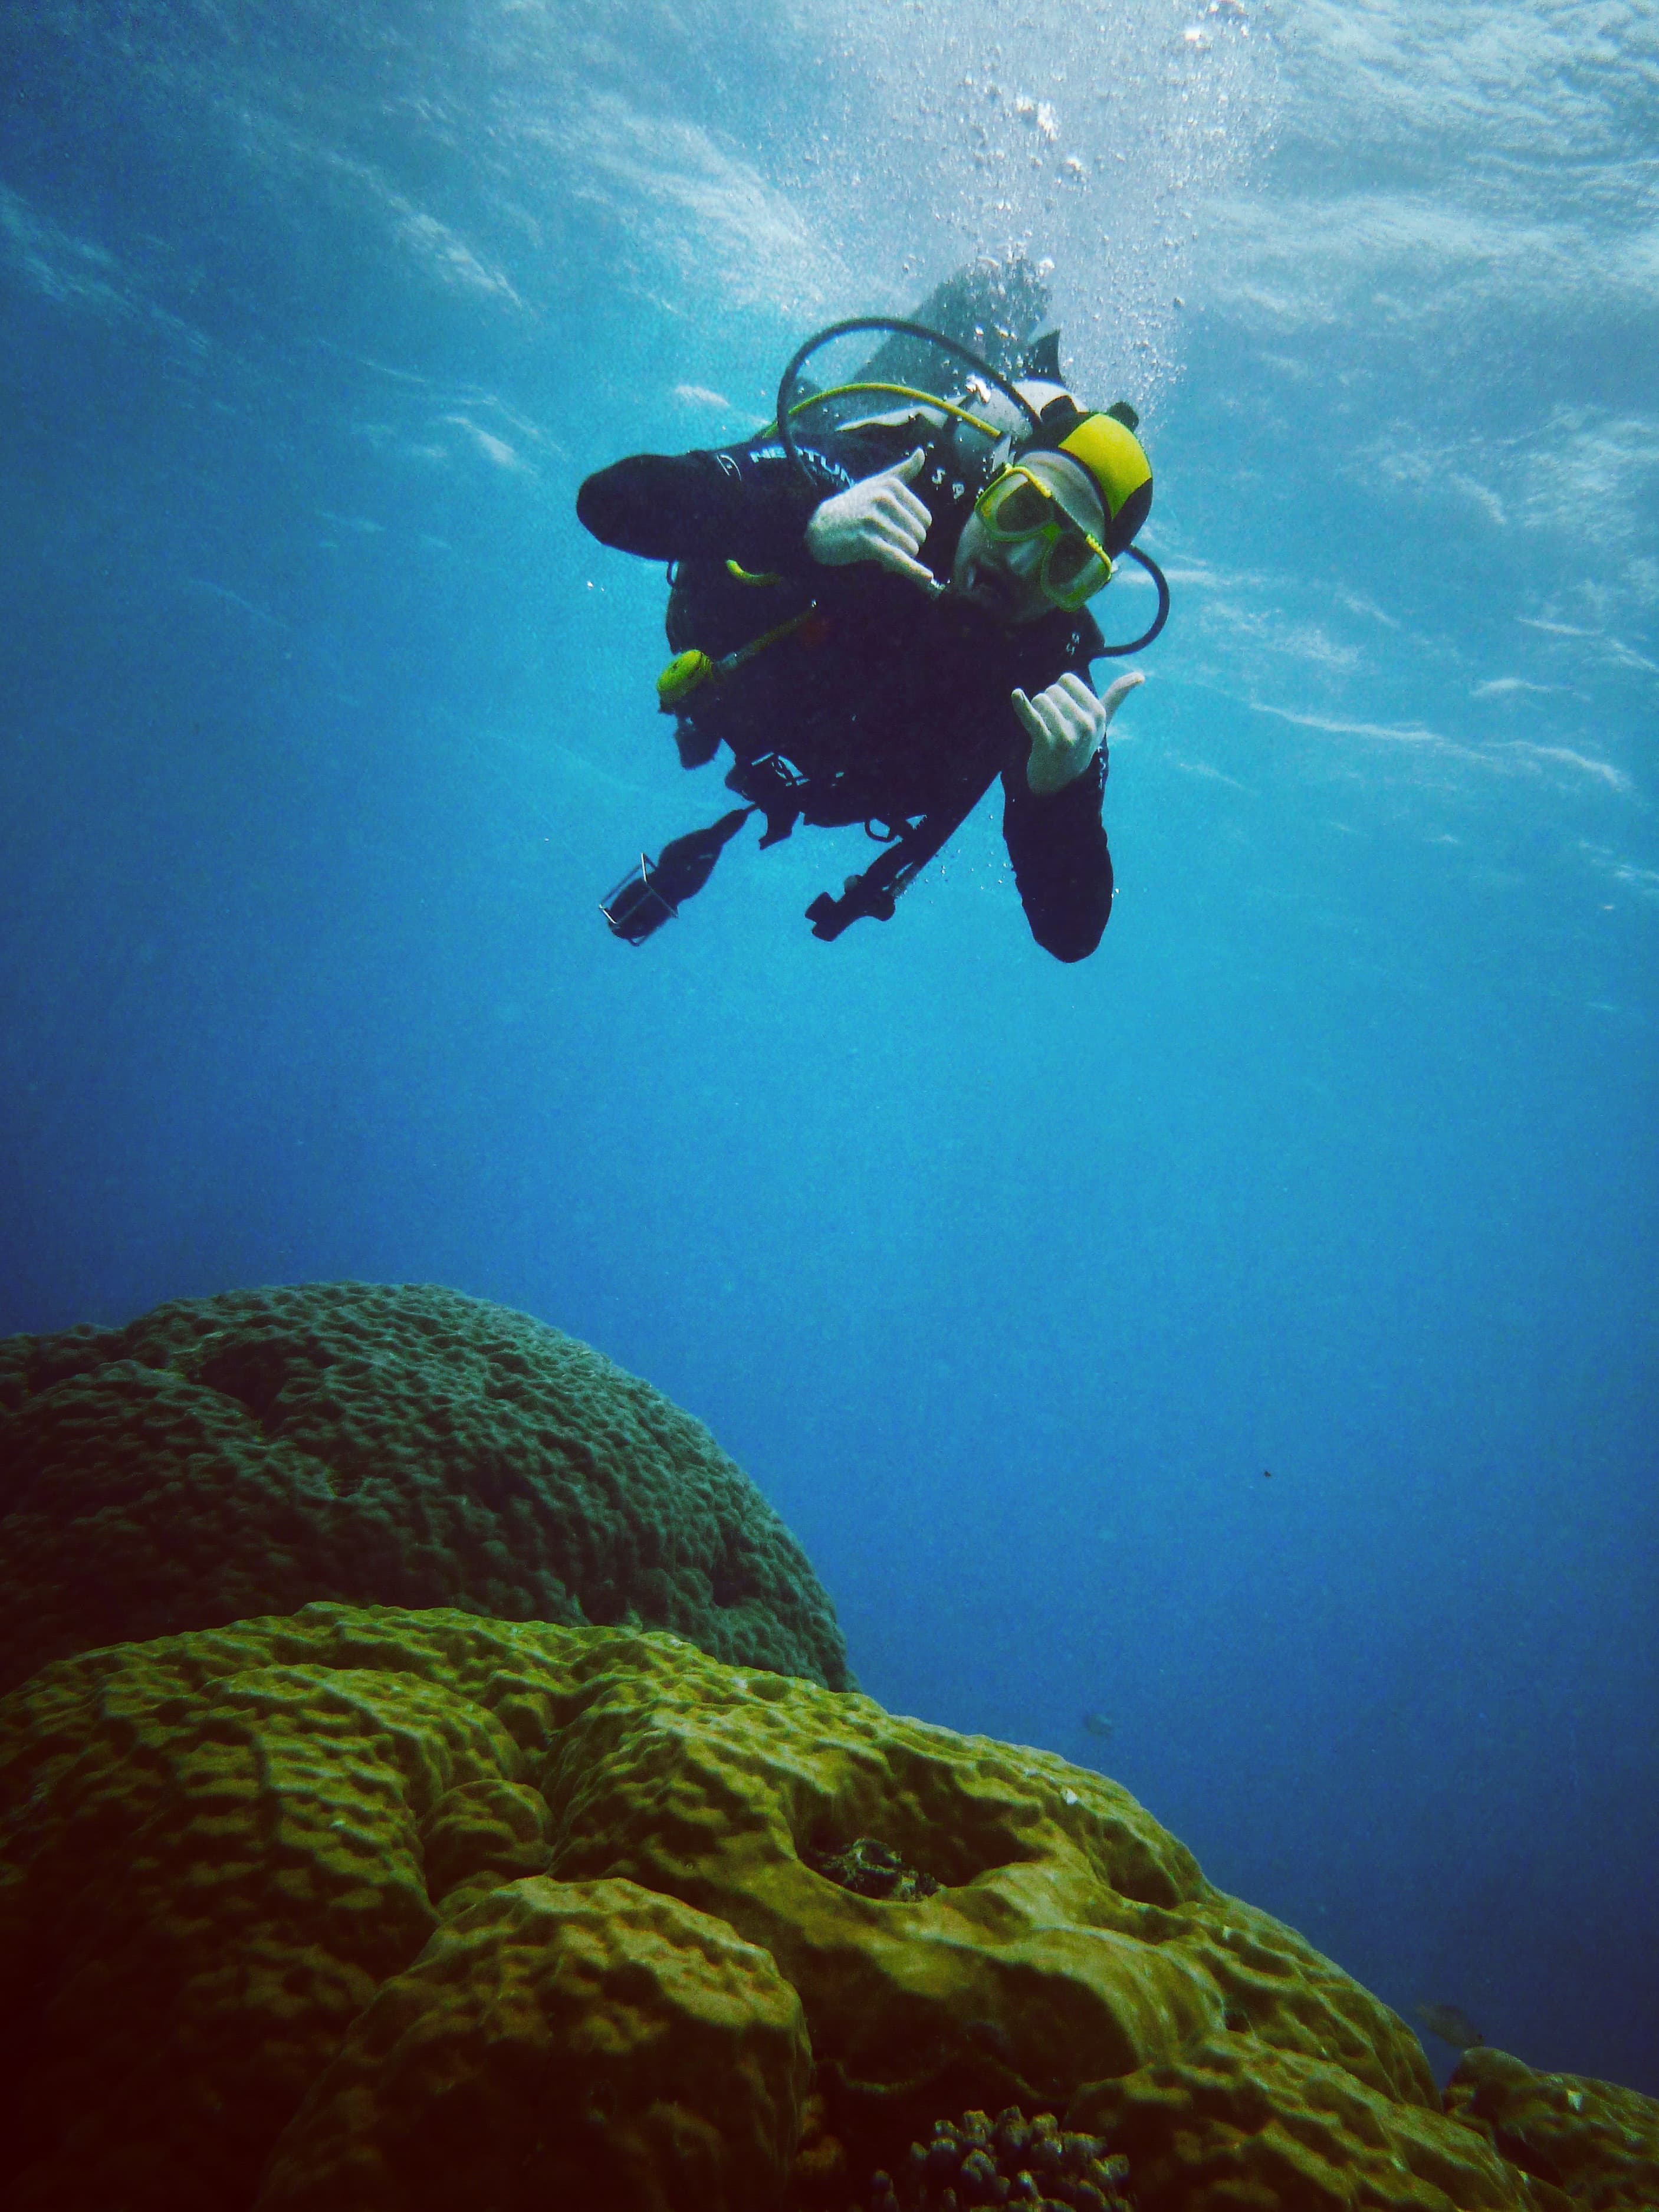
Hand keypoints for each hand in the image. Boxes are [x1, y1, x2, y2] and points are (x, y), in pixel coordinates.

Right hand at [805, 448, 940, 592]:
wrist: (820, 527)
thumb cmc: (853, 506)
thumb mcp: (876, 484)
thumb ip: (902, 471)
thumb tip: (921, 452)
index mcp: (891, 486)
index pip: (925, 519)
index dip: (913, 531)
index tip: (896, 533)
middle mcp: (884, 499)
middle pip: (918, 535)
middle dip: (906, 546)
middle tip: (885, 545)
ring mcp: (874, 520)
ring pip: (909, 548)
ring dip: (898, 559)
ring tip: (880, 555)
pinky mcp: (866, 541)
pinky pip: (896, 558)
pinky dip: (913, 570)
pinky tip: (926, 578)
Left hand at [1012, 670, 1142, 795]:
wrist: (1062, 778)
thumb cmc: (1081, 741)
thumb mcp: (1102, 719)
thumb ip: (1118, 695)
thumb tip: (1141, 676)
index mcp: (1097, 713)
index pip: (1066, 680)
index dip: (1059, 691)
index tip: (1064, 709)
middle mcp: (1085, 724)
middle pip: (1052, 690)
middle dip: (1047, 702)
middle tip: (1052, 723)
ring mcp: (1067, 735)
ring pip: (1040, 700)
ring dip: (1036, 711)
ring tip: (1043, 729)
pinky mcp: (1046, 744)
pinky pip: (1032, 718)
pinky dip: (1021, 705)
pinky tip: (1016, 695)